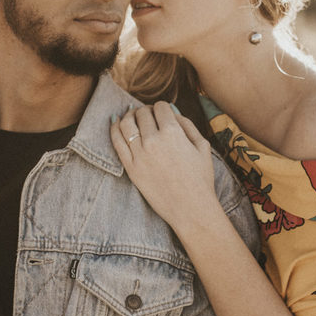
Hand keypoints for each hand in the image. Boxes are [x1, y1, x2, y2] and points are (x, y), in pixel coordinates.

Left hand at [110, 102, 218, 229]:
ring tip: (132, 116)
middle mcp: (153, 140)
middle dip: (146, 111)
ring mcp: (139, 154)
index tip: (162, 112)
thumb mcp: (202, 146)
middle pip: (142, 113)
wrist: (191, 208)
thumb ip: (187, 124)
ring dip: (129, 116)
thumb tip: (172, 111)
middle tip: (148, 115)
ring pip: (126, 123)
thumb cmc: (200, 178)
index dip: (162, 107)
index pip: (160, 107)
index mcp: (173, 132)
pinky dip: (114, 128)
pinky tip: (115, 123)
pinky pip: (116, 142)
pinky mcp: (130, 168)